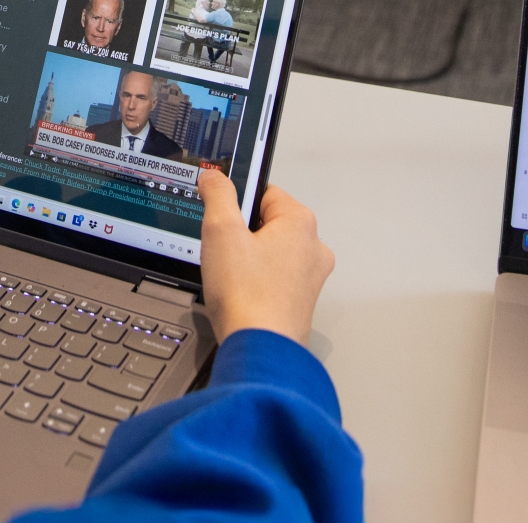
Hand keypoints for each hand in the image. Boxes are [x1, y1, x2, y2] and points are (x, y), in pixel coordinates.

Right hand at [198, 169, 333, 345]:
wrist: (259, 350)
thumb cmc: (247, 296)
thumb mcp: (220, 231)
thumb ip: (218, 195)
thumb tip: (214, 177)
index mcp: (300, 222)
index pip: (264, 192)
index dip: (236, 203)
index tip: (221, 216)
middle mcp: (313, 247)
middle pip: (267, 223)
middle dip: (241, 235)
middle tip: (223, 252)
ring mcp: (310, 277)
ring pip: (270, 252)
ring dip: (248, 260)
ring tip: (232, 278)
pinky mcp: (301, 301)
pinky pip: (274, 278)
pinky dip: (256, 283)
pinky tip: (240, 295)